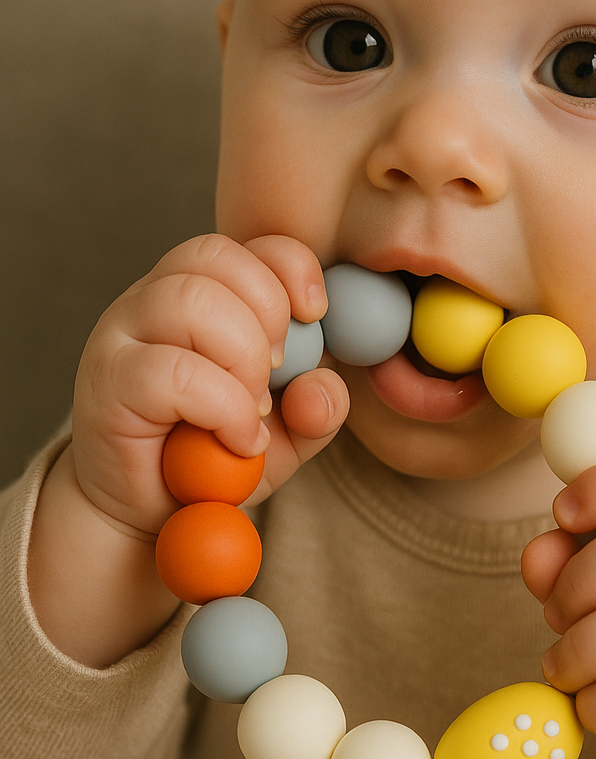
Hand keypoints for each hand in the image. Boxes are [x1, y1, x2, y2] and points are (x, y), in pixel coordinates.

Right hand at [69, 233, 348, 538]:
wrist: (150, 514)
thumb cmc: (216, 458)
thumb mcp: (287, 432)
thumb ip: (317, 405)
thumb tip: (324, 384)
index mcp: (203, 290)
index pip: (246, 244)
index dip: (290, 266)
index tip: (317, 314)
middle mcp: (155, 298)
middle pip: (216, 256)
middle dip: (269, 313)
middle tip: (279, 372)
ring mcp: (122, 334)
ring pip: (190, 299)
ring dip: (244, 357)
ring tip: (254, 410)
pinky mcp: (108, 381)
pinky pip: (171, 370)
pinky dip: (223, 406)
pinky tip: (236, 439)